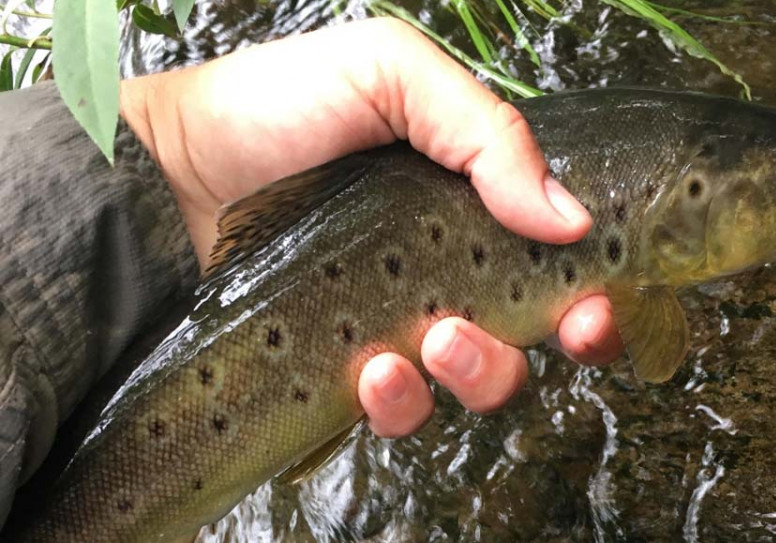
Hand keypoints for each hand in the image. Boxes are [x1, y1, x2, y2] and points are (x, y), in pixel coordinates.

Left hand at [119, 18, 623, 437]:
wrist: (171, 170)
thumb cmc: (276, 107)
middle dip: (563, 341)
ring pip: (476, 378)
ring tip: (437, 337)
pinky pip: (398, 407)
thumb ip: (486, 130)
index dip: (594, 288)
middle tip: (558, 328)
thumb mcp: (389, 74)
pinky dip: (400, 399)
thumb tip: (567, 215)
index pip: (558, 253)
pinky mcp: (347, 363)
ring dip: (479, 371)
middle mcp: (446, 264)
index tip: (599, 303)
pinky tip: (373, 366)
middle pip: (537, 329)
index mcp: (470, 200)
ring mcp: (398, 319)